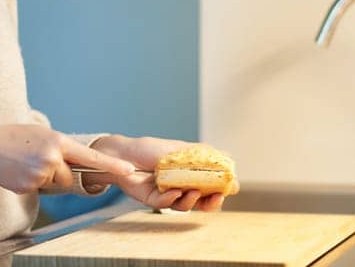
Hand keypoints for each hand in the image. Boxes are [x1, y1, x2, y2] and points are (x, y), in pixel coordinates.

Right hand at [0, 125, 134, 194]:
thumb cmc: (15, 138)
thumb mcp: (43, 135)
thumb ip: (62, 148)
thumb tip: (79, 164)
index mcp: (59, 141)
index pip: (91, 156)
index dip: (111, 164)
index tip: (130, 170)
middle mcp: (52, 157)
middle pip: (70, 177)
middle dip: (59, 173)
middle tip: (38, 160)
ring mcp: (40, 172)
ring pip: (55, 184)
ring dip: (44, 178)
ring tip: (27, 164)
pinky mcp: (29, 185)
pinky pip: (40, 189)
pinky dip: (32, 183)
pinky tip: (20, 171)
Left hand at [91, 135, 227, 211]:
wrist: (123, 153)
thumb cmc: (150, 149)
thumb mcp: (180, 149)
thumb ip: (202, 155)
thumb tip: (228, 157)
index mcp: (189, 176)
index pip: (210, 188)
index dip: (221, 191)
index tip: (230, 188)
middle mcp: (180, 188)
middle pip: (201, 202)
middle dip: (211, 203)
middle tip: (217, 198)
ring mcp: (167, 195)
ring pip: (184, 206)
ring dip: (191, 201)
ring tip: (194, 191)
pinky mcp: (152, 200)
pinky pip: (164, 204)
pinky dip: (170, 199)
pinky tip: (174, 192)